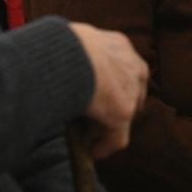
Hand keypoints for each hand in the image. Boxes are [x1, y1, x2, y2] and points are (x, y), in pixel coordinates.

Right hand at [69, 22, 147, 158]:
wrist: (68, 54)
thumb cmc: (62, 45)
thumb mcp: (72, 39)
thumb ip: (75, 49)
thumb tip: (57, 53)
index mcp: (120, 45)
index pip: (123, 68)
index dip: (111, 85)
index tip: (96, 95)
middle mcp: (133, 66)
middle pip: (130, 92)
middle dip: (115, 105)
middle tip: (94, 118)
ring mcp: (131, 90)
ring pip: (124, 115)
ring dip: (108, 126)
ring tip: (88, 136)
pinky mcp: (123, 112)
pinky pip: (117, 137)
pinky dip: (104, 146)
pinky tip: (91, 152)